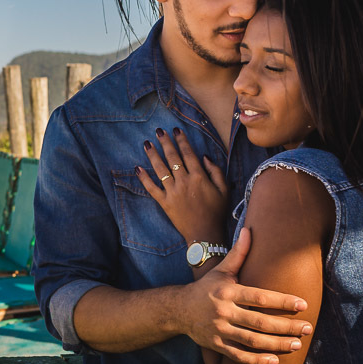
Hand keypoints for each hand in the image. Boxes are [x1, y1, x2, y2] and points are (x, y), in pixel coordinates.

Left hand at [136, 128, 228, 242]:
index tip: (176, 130)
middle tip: (158, 131)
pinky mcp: (164, 202)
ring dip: (152, 155)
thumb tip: (204, 156)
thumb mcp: (224, 189)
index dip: (181, 140)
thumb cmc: (217, 211)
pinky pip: (151, 188)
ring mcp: (172, 192)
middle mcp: (184, 181)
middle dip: (165, 142)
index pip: (188, 153)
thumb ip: (216, 171)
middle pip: (172, 158)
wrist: (205, 233)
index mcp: (199, 177)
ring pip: (160, 169)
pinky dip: (144, 178)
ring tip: (146, 144)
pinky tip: (138, 168)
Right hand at [179, 226, 312, 363]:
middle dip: (286, 326)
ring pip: (252, 341)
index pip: (259, 297)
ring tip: (296, 344)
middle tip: (307, 328)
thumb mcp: (221, 270)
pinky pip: (239, 356)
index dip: (282, 301)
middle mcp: (223, 311)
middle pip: (260, 322)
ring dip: (277, 344)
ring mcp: (219, 330)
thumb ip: (238, 254)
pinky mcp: (216, 345)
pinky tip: (274, 360)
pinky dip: (257, 360)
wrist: (178, 309)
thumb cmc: (206, 288)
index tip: (303, 304)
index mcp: (227, 291)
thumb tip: (249, 231)